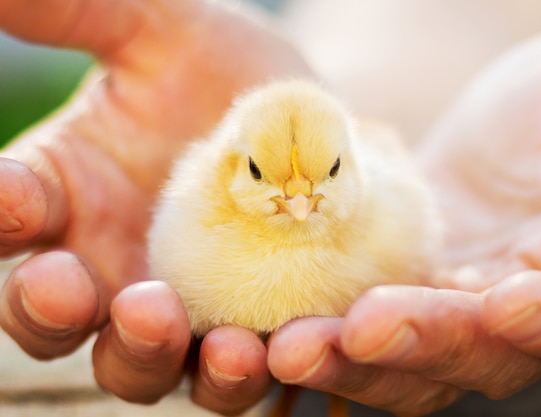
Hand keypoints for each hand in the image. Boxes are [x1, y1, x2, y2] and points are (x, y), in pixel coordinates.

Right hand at [0, 0, 308, 413]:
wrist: (315, 126)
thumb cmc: (229, 75)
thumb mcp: (162, 30)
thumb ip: (80, 13)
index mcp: (65, 194)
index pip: (8, 212)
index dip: (0, 209)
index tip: (17, 193)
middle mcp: (104, 265)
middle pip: (50, 315)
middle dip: (47, 308)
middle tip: (64, 285)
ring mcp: (176, 311)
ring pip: (136, 362)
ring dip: (143, 353)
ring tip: (163, 319)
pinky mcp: (238, 334)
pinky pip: (224, 372)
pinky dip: (233, 372)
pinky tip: (261, 350)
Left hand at [266, 31, 540, 415]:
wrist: (517, 132)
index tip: (514, 306)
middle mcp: (537, 318)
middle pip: (488, 355)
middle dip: (426, 345)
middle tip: (363, 332)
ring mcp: (462, 315)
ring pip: (412, 359)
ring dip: (352, 360)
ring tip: (290, 347)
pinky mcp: (404, 298)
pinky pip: (361, 326)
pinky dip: (323, 332)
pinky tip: (272, 329)